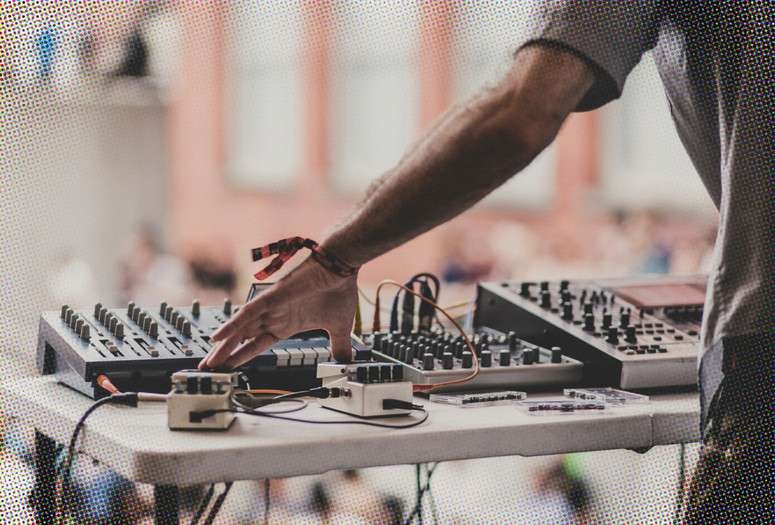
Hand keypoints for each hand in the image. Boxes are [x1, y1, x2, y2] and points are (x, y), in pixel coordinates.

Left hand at [199, 258, 357, 369]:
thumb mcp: (339, 329)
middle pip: (242, 339)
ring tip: (207, 361)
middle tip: (206, 368)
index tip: (228, 369)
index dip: (241, 357)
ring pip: (240, 329)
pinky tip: (218, 337)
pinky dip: (232, 325)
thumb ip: (339, 347)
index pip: (257, 345)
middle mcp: (274, 315)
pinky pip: (247, 313)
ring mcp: (271, 306)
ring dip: (223, 346)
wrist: (342, 267)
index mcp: (286, 324)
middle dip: (224, 354)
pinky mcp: (272, 297)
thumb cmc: (339, 291)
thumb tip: (347, 361)